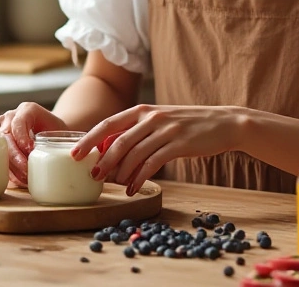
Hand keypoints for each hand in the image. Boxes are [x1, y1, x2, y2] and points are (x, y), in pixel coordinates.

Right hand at [0, 102, 68, 186]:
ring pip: (1, 149)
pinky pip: (0, 158)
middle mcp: (11, 117)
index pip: (18, 122)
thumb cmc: (56, 130)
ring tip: (25, 178)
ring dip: (12, 166)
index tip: (31, 150)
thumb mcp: (60, 129)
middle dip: (15, 156)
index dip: (22, 137)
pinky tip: (21, 180)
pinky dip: (11, 170)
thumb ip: (63, 138)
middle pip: (6, 136)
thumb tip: (74, 154)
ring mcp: (3, 130)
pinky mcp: (0, 144)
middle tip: (26, 170)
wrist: (49, 131)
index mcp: (26, 110)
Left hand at [74, 105, 243, 195]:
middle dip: (102, 161)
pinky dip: (140, 178)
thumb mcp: (159, 122)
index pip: (107, 124)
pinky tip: (133, 189)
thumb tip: (109, 150)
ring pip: (134, 153)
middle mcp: (151, 117)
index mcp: (142, 109)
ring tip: (114, 186)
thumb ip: (136, 132)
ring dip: (121, 173)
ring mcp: (166, 129)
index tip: (74, 155)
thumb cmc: (188, 125)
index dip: (89, 140)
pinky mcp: (179, 143)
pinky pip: (153, 163)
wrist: (224, 122)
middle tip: (93, 176)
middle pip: (118, 140)